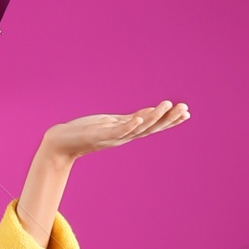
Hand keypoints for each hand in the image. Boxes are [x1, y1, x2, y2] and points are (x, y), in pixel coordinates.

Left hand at [42, 101, 189, 160]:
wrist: (61, 143)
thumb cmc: (86, 132)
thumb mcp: (112, 124)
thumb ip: (130, 120)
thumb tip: (149, 112)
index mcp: (127, 132)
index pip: (153, 126)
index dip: (170, 120)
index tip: (187, 112)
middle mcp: (123, 136)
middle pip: (151, 128)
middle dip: (168, 119)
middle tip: (185, 108)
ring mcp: (112, 136)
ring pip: (137, 127)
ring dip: (153, 117)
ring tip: (166, 105)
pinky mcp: (98, 135)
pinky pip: (117, 130)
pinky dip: (129, 125)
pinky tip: (139, 117)